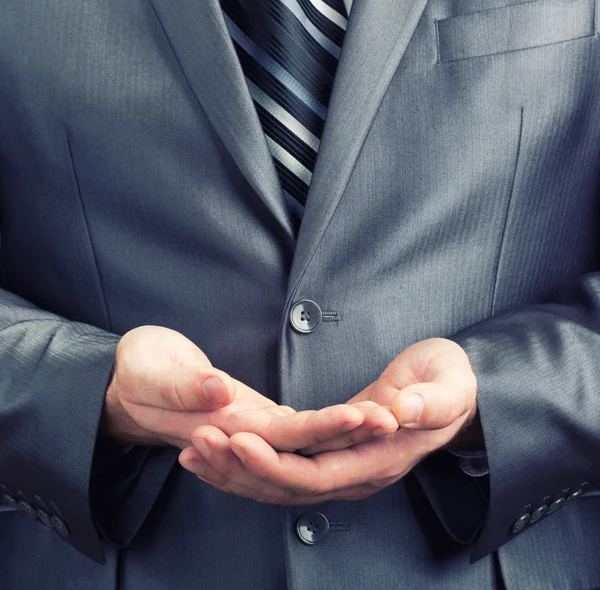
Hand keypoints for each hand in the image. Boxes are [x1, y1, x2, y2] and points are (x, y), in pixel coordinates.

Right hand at [101, 325, 396, 449]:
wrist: (122, 385)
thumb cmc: (134, 372)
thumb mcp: (152, 372)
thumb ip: (183, 387)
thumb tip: (219, 393)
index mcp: (224, 427)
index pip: (285, 436)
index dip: (326, 429)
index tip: (364, 415)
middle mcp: (244, 435)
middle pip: (307, 446)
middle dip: (352, 435)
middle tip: (395, 416)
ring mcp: (251, 429)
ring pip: (306, 442)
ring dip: (344, 433)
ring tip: (385, 416)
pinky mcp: (253, 417)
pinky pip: (294, 432)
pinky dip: (322, 428)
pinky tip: (348, 421)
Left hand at [178, 338, 476, 503]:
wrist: (457, 394)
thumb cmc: (451, 385)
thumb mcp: (447, 387)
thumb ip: (427, 403)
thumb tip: (400, 409)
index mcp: (380, 459)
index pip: (316, 475)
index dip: (274, 463)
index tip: (236, 439)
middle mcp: (357, 474)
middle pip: (286, 487)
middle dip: (239, 468)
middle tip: (198, 442)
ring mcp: (343, 468)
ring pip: (279, 484)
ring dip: (235, 471)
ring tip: (193, 450)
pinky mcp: (332, 455)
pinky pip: (284, 468)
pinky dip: (250, 463)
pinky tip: (221, 450)